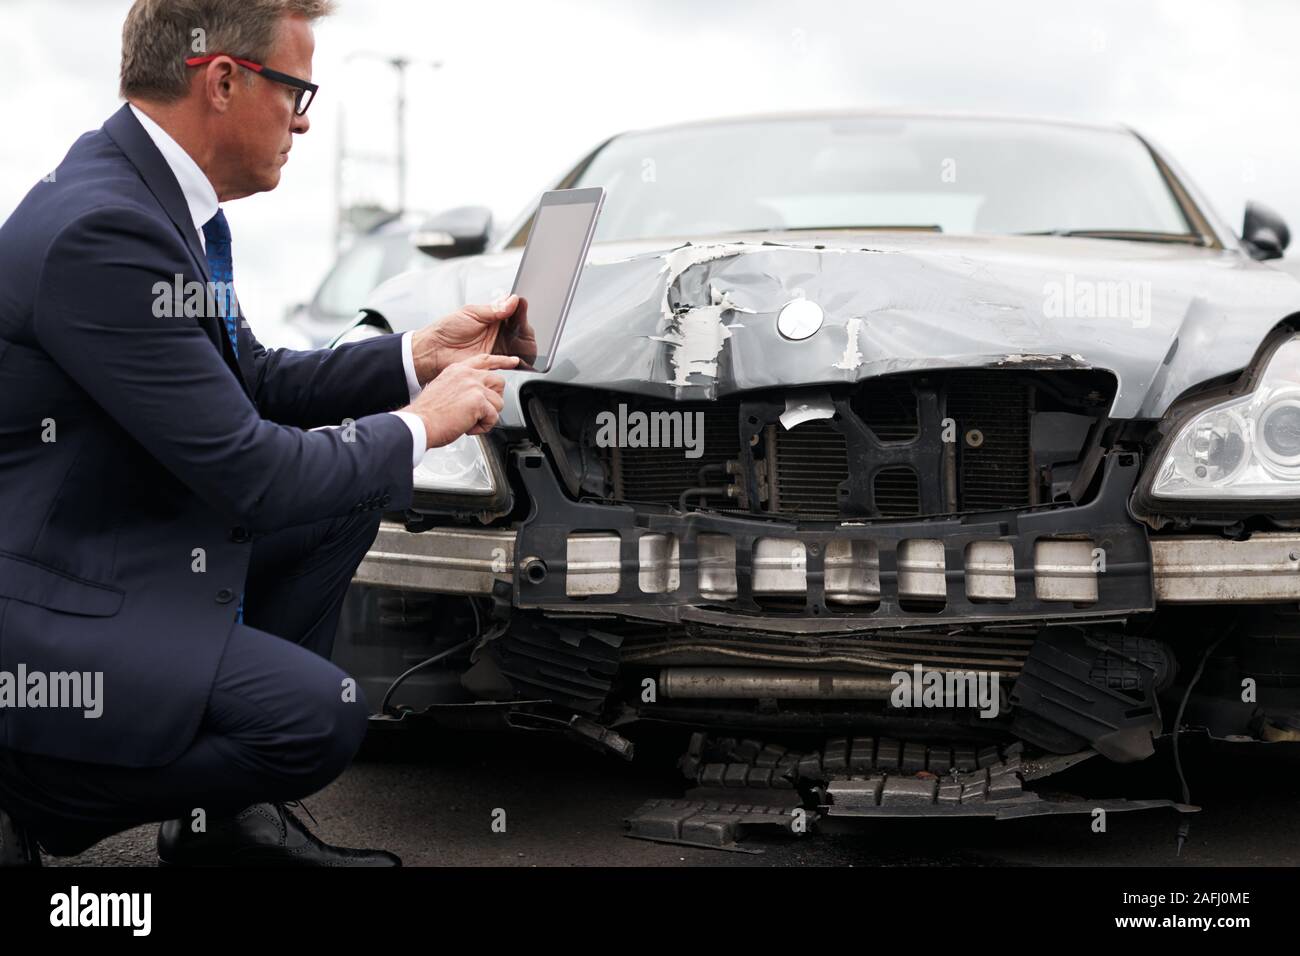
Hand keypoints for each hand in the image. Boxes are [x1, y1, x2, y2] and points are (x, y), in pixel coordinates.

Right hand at [403, 353, 518, 447]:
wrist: (419, 423)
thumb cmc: (428, 413)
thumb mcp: (444, 390)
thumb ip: (462, 387)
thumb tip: (475, 396)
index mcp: (458, 370)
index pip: (485, 359)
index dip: (501, 361)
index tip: (513, 361)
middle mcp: (467, 374)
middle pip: (499, 381)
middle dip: (494, 399)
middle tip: (478, 412)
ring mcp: (474, 386)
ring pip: (498, 402)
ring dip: (487, 416)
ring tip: (469, 421)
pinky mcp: (478, 401)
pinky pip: (494, 417)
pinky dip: (483, 427)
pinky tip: (469, 428)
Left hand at [411, 294, 537, 381]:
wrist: (435, 351)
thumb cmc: (447, 330)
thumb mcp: (471, 312)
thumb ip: (493, 308)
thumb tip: (511, 300)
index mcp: (492, 318)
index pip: (512, 311)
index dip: (519, 307)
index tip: (523, 303)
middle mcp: (497, 332)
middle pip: (520, 328)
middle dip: (524, 323)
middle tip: (521, 320)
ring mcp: (497, 348)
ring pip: (520, 344)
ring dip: (524, 339)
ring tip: (521, 333)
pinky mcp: (495, 362)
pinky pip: (512, 360)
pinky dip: (519, 357)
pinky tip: (518, 351)